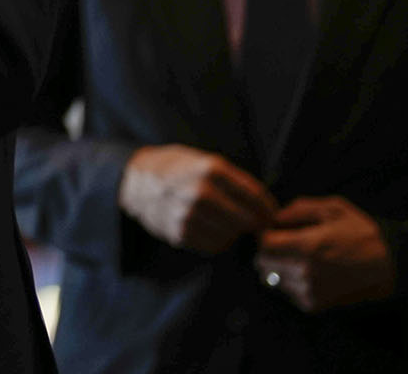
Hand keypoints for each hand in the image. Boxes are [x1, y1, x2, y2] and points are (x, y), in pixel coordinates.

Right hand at [118, 144, 278, 254]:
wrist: (135, 181)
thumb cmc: (176, 169)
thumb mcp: (204, 160)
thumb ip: (233, 180)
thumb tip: (267, 207)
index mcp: (211, 169)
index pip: (255, 196)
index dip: (269, 209)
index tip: (273, 215)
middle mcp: (201, 192)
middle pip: (247, 220)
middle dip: (255, 224)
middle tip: (256, 225)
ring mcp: (189, 214)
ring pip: (232, 235)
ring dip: (235, 233)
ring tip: (227, 224)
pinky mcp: (180, 233)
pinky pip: (214, 246)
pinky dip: (218, 241)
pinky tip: (211, 229)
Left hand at [255, 196, 396, 310]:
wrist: (391, 266)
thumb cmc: (362, 234)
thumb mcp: (334, 208)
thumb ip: (300, 209)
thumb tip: (276, 217)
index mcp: (307, 245)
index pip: (264, 243)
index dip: (266, 234)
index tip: (275, 231)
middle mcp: (304, 271)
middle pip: (264, 262)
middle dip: (270, 252)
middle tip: (285, 245)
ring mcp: (309, 290)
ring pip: (274, 278)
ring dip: (280, 268)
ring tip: (300, 259)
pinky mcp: (315, 304)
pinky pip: (289, 293)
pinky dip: (292, 283)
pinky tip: (310, 273)